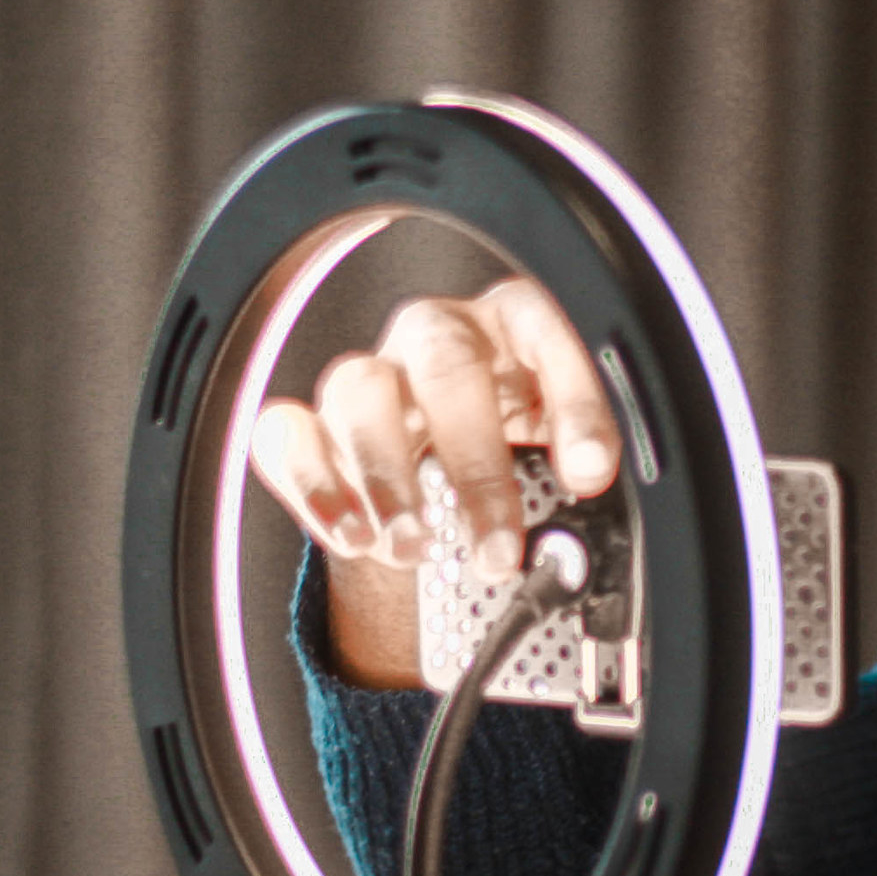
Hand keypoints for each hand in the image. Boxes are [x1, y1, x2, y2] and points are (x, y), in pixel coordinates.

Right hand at [249, 275, 623, 592]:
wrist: (440, 457)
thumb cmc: (510, 436)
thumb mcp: (560, 442)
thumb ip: (578, 462)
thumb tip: (588, 500)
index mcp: (512, 325)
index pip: (546, 332)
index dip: (572, 402)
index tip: (590, 476)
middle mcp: (435, 334)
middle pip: (447, 366)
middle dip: (476, 467)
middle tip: (498, 550)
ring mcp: (369, 372)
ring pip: (360, 392)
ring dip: (388, 479)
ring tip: (414, 549)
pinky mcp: (309, 418)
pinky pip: (286, 433)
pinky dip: (315, 488)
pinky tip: (351, 536)